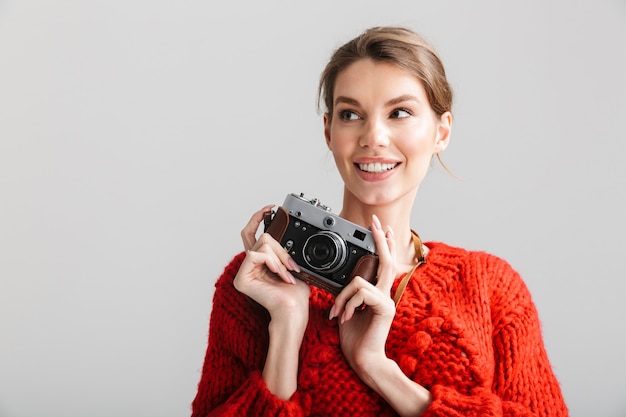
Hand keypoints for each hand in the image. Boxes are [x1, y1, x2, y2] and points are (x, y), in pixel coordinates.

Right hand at [236, 205, 310, 399]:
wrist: (294, 311)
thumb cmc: (296, 294)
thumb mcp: (291, 264)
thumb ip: (283, 250)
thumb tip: (284, 230)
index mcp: (258, 262)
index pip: (251, 233)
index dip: (258, 218)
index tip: (271, 208)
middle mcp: (248, 266)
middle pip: (260, 237)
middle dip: (280, 247)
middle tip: (291, 264)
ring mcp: (243, 273)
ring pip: (262, 245)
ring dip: (280, 257)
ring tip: (288, 273)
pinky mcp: (241, 279)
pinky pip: (257, 255)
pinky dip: (273, 262)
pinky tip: (280, 274)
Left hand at [329, 214, 396, 374]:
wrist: (362, 359)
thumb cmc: (354, 337)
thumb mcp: (347, 309)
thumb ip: (349, 293)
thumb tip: (344, 280)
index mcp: (377, 293)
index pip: (383, 263)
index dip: (384, 245)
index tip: (383, 229)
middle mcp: (385, 294)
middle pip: (386, 260)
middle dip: (380, 240)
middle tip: (376, 223)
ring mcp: (387, 300)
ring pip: (360, 282)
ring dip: (343, 298)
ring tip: (338, 314)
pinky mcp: (384, 308)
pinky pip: (361, 293)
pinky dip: (348, 304)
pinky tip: (345, 317)